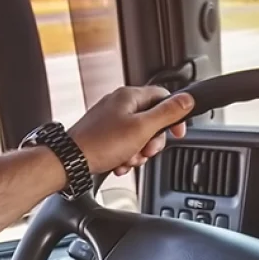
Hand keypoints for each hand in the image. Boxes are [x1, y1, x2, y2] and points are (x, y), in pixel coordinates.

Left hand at [66, 86, 193, 175]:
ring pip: (139, 135)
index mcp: (129, 97)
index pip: (164, 97)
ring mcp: (110, 120)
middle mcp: (119, 104)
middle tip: (146, 150)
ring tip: (129, 158)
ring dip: (139, 151)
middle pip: (152, 120)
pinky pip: (125, 144)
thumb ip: (168, 113)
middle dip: (153, 141)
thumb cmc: (101, 144)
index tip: (177, 133)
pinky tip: (120, 162)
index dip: (174, 116)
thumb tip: (188, 99)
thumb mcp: (143, 128)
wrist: (70, 161)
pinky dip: (126, 156)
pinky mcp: (103, 135)